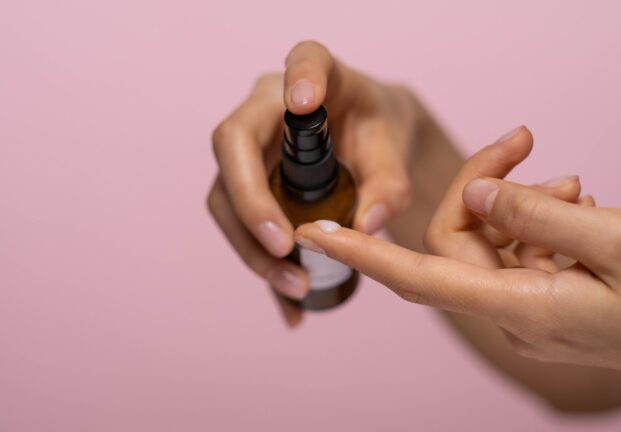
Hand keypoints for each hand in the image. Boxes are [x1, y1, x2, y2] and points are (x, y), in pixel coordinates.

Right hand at [207, 41, 420, 324]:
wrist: (370, 142)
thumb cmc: (381, 134)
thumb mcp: (396, 155)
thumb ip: (390, 186)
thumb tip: (365, 225)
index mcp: (319, 75)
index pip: (305, 61)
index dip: (299, 76)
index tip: (302, 100)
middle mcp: (270, 105)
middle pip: (233, 145)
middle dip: (252, 203)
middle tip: (285, 249)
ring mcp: (250, 145)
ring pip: (224, 194)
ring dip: (251, 247)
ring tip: (296, 286)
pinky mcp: (246, 182)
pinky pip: (239, 225)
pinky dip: (261, 266)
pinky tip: (289, 305)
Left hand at [293, 128, 620, 409]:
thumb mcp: (616, 239)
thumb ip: (537, 214)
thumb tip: (477, 192)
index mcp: (520, 306)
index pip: (419, 276)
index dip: (362, 253)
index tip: (315, 232)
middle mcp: (512, 313)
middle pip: (460, 238)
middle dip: (486, 183)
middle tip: (529, 142)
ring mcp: (529, 310)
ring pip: (493, 240)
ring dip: (525, 202)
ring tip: (581, 186)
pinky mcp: (547, 300)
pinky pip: (520, 251)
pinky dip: (541, 221)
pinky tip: (581, 203)